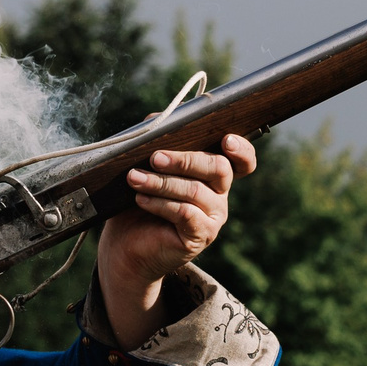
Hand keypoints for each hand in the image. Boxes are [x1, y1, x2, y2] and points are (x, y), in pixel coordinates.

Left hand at [98, 135, 257, 347]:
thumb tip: (159, 119)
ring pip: (195, 191)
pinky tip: (140, 199)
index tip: (226, 140)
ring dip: (161, 182)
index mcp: (212, 175)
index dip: (241, 149)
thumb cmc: (137, 202)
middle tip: (155, 158)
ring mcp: (213, 218)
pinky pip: (185, 213)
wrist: (125, 246)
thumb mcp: (146, 167)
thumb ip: (157, 141)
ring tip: (134, 178)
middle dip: (186, 159)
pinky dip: (160, 204)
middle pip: (219, 168)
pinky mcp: (200, 237)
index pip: (242, 161)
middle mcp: (219, 195)